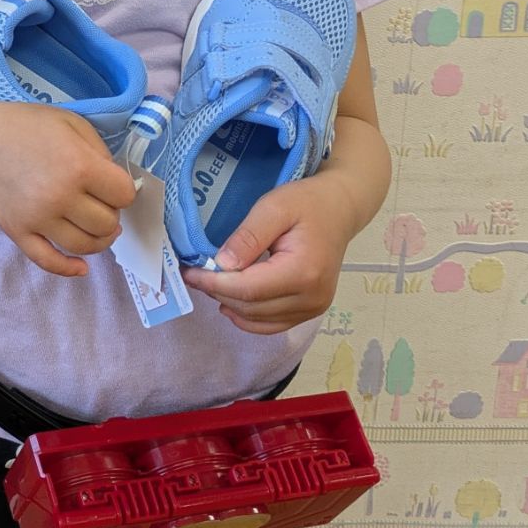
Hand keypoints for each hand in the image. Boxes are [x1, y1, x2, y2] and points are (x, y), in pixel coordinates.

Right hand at [0, 104, 134, 277]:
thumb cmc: (29, 128)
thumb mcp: (74, 124)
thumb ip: (102, 153)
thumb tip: (117, 188)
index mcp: (79, 166)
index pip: (124, 196)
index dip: (122, 190)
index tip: (110, 184)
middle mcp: (59, 196)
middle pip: (107, 224)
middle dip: (110, 214)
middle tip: (99, 202)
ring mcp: (37, 218)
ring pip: (84, 246)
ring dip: (98, 240)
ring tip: (94, 226)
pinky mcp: (18, 232)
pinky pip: (48, 261)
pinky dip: (69, 269)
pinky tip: (81, 267)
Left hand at [181, 172, 353, 334]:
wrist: (339, 210)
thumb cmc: (307, 203)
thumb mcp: (274, 207)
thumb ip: (248, 236)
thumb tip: (222, 265)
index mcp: (303, 271)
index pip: (248, 289)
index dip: (213, 283)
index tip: (188, 272)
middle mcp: (311, 298)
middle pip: (251, 307)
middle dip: (218, 292)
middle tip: (195, 274)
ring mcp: (313, 308)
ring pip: (258, 319)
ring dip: (230, 304)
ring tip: (211, 284)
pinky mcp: (310, 311)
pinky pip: (272, 325)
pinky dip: (248, 318)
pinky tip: (230, 303)